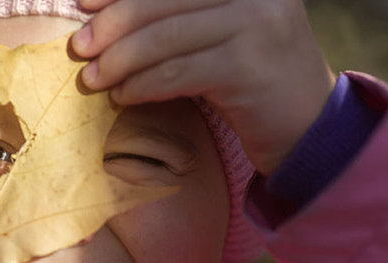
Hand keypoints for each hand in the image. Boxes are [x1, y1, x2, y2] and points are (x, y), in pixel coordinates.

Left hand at [71, 0, 335, 174]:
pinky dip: (142, 85)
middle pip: (163, 1)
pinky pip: (177, 73)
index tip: (82, 4)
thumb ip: (181, 19)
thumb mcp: (223, 34)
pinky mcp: (248, 67)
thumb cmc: (252, 78)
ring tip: (94, 78)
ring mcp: (257, 25)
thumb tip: (108, 16)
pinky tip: (122, 96)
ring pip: (166, 38)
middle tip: (80, 47)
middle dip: (113, 25)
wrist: (308, 126)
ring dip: (121, 60)